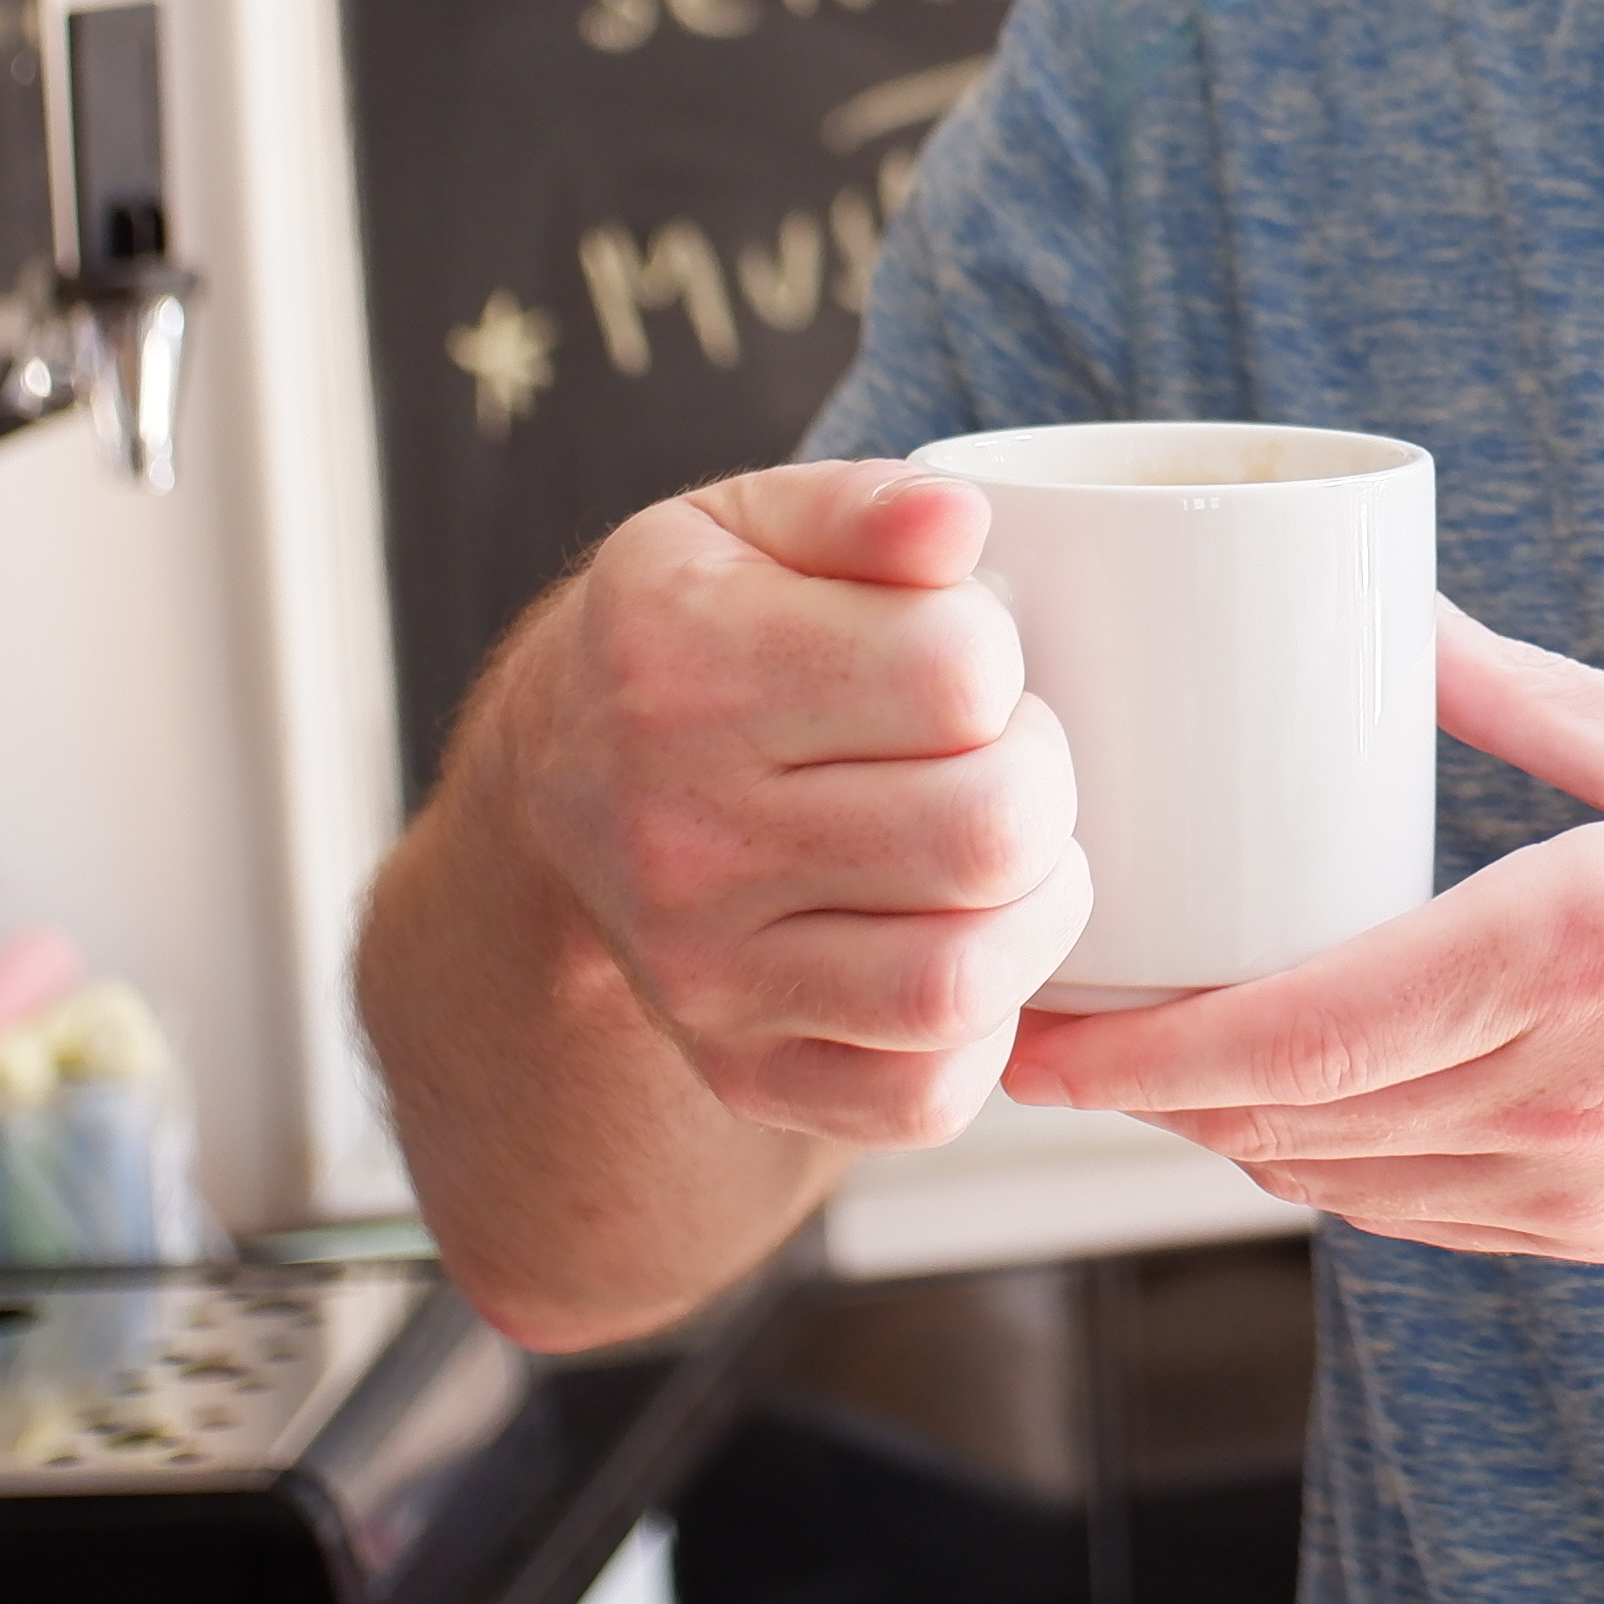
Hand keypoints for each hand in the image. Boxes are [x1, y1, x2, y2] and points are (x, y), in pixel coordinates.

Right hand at [500, 461, 1090, 1145]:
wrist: (564, 780)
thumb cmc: (700, 629)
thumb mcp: (754, 523)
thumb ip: (868, 507)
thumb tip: (957, 522)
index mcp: (682, 662)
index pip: (954, 674)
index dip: (996, 658)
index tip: (960, 660)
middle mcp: (678, 832)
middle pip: (985, 831)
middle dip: (1039, 779)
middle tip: (1004, 756)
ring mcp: (704, 972)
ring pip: (957, 980)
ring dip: (1034, 908)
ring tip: (1005, 854)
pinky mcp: (740, 1068)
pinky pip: (919, 1096)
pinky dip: (983, 1034)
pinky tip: (964, 943)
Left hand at [999, 603, 1603, 1264]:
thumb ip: (1528, 695)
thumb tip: (1383, 612)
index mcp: (1576, 949)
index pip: (1289, 1037)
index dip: (1132, 1049)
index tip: (1028, 1014)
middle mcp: (1562, 1092)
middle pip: (1279, 1123)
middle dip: (1144, 1084)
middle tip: (1039, 1008)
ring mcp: (1588, 1190)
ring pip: (1338, 1184)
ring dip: (1229, 1128)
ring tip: (1150, 1047)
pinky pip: (1424, 1219)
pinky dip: (1335, 1166)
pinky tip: (1306, 1104)